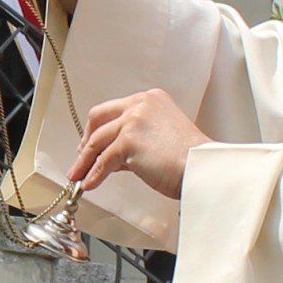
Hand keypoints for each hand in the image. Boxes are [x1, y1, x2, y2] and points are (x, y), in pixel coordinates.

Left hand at [72, 87, 210, 201]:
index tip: (92, 143)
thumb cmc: (190, 159)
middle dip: (86, 140)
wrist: (203, 168)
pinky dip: (94, 174)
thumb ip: (135, 141)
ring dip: (85, 162)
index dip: (99, 128)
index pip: (114, 110)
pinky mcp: (129, 141)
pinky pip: (104, 161)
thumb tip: (111, 156)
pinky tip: (90, 184)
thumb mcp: (160, 139)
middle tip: (81, 158)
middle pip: (98, 118)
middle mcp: (140, 103)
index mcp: (150, 99)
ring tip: (78, 176)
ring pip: (97, 141)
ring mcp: (133, 120)